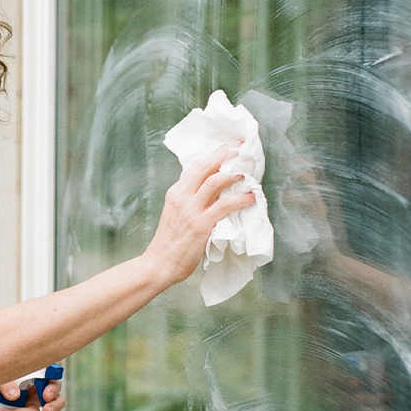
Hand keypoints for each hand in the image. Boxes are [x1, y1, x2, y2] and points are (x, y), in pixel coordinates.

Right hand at [143, 144, 256, 283]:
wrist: (160, 263)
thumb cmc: (170, 243)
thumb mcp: (176, 213)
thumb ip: (190, 200)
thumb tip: (212, 191)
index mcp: (176, 193)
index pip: (195, 166)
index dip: (214, 155)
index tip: (229, 147)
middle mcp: (182, 196)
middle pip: (204, 167)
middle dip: (224, 154)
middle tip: (241, 147)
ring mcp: (191, 210)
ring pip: (214, 181)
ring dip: (233, 173)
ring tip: (247, 169)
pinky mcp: (200, 224)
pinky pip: (224, 206)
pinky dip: (239, 199)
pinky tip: (250, 197)